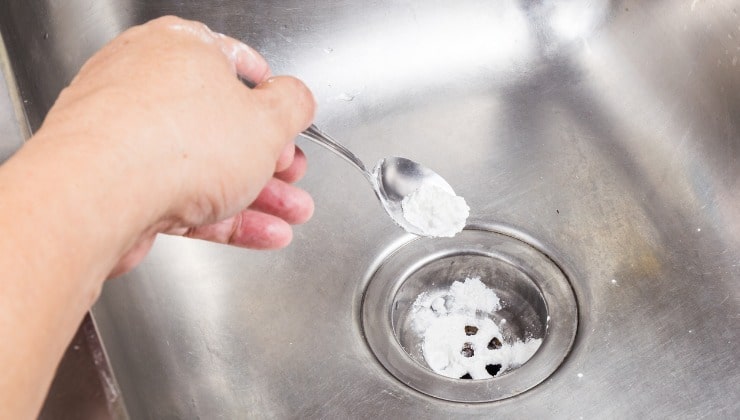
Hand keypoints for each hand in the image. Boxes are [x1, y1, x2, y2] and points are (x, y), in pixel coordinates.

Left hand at [34, 16, 315, 275]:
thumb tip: (298, 99)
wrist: (97, 197)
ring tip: (290, 213)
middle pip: (224, 124)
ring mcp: (128, 135)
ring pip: (206, 166)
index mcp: (180, 48)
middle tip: (294, 175)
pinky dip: (224, 215)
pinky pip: (183, 196)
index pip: (237, 64)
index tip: (288, 117)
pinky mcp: (118, 183)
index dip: (272, 96)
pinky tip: (259, 232)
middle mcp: (147, 84)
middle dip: (271, 159)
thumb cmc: (173, 144)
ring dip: (257, 194)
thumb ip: (293, 106)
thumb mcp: (268, 120)